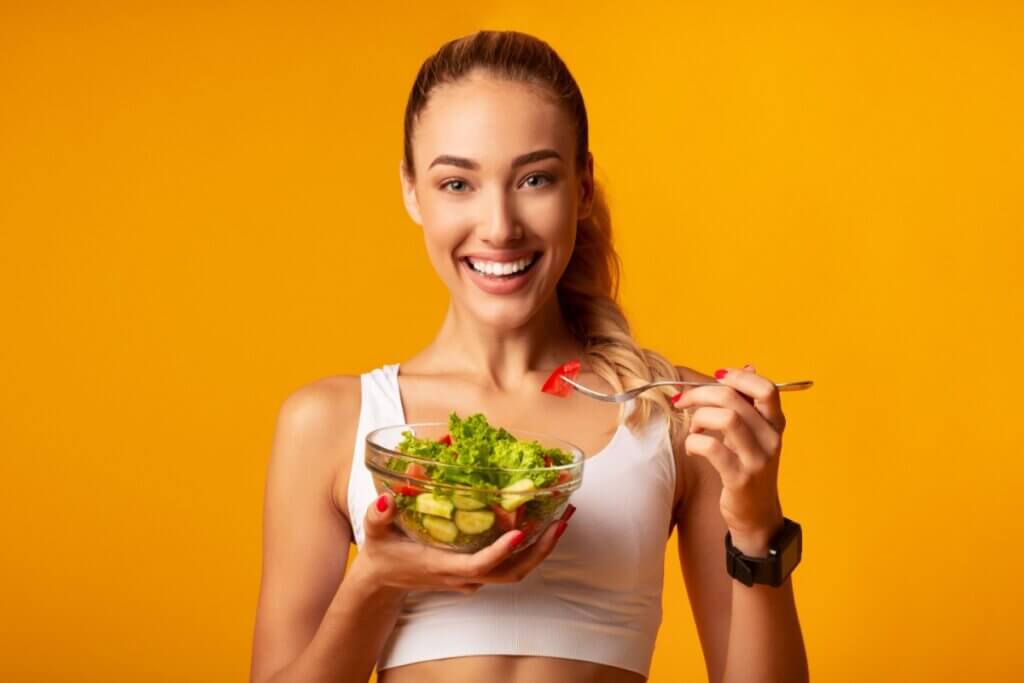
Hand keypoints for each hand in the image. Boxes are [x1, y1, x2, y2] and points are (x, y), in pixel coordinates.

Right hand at [349, 493, 572, 595]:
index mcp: (443, 566)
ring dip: (542, 547)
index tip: (519, 533)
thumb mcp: (375, 533)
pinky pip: (511, 563)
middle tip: (562, 521)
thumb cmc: (382, 553)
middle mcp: (464, 575)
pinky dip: (531, 546)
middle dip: (540, 549)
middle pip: (511, 572)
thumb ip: (378, 516)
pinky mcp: (478, 571)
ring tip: (563, 518)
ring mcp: (473, 576)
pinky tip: (543, 522)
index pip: (479, 565)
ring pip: (516, 570)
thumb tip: (385, 499)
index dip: (500, 552)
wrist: (383, 580)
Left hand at [673, 364, 786, 553]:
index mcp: (775, 423)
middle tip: (682, 400)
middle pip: (735, 399)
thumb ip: (748, 404)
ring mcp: (758, 459)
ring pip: (727, 419)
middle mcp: (771, 438)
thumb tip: (745, 368)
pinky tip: (693, 446)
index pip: (766, 388)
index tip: (715, 377)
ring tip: (693, 429)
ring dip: (699, 418)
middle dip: (701, 394)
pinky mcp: (740, 478)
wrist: (757, 515)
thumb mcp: (753, 433)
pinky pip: (712, 449)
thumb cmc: (748, 467)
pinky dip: (695, 442)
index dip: (738, 377)